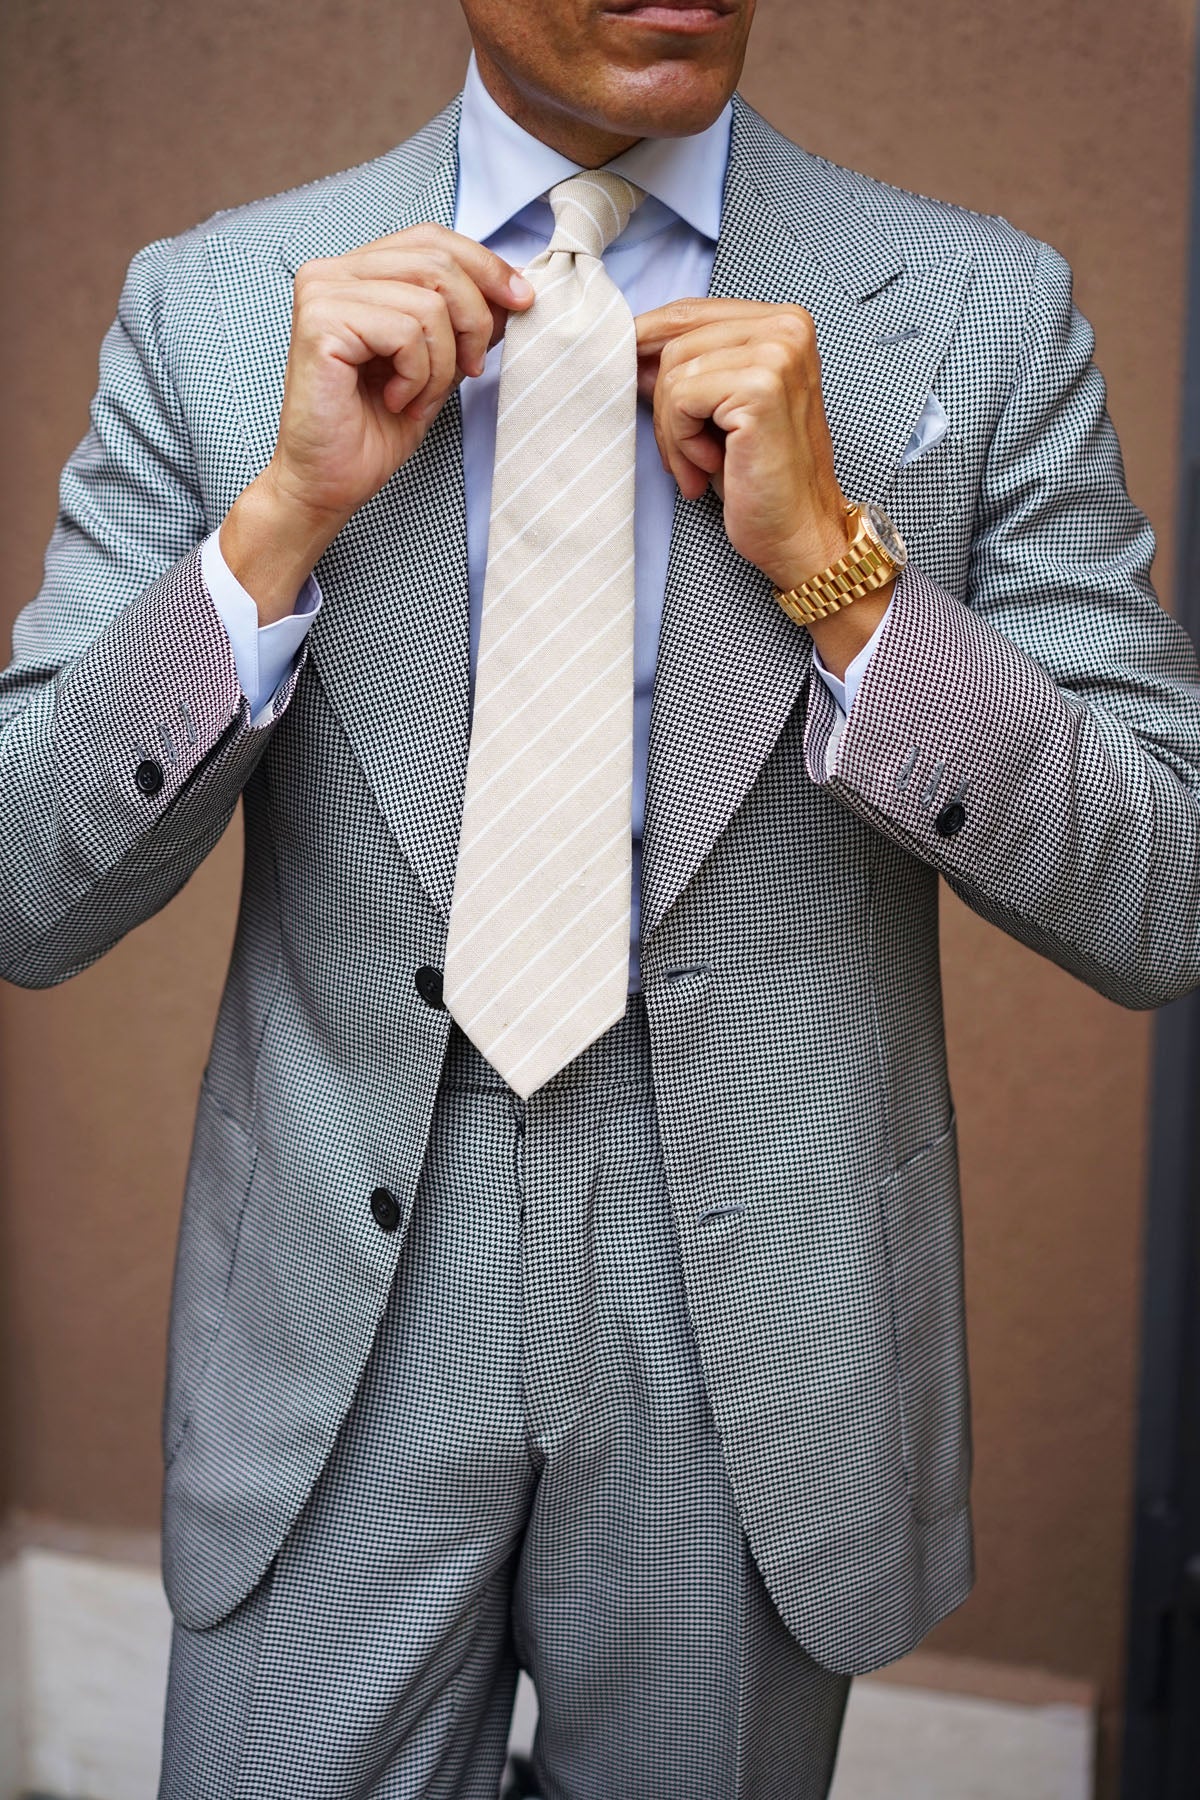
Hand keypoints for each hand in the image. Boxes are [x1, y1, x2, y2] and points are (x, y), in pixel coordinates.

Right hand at [222, 225, 533, 621]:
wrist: (328, 483)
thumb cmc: (373, 429)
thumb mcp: (435, 364)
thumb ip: (461, 320)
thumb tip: (512, 288)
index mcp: (356, 273)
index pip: (432, 239)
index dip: (484, 264)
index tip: (521, 300)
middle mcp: (332, 272)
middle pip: (437, 262)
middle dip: (474, 320)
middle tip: (470, 370)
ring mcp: (322, 293)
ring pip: (428, 302)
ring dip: (442, 362)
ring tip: (417, 395)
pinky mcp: (320, 322)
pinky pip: (405, 331)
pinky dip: (418, 375)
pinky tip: (396, 399)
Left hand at [635, 298, 893, 675]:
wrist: (800, 534)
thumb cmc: (758, 477)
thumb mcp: (717, 408)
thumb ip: (686, 366)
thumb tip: (627, 341)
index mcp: (782, 321)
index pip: (688, 312)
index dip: (648, 348)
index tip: (633, 383)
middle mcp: (786, 326)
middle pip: (674, 341)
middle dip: (665, 405)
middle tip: (688, 455)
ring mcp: (777, 353)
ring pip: (672, 371)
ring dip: (673, 430)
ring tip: (703, 465)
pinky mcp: (761, 387)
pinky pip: (680, 399)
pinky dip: (681, 442)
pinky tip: (711, 467)